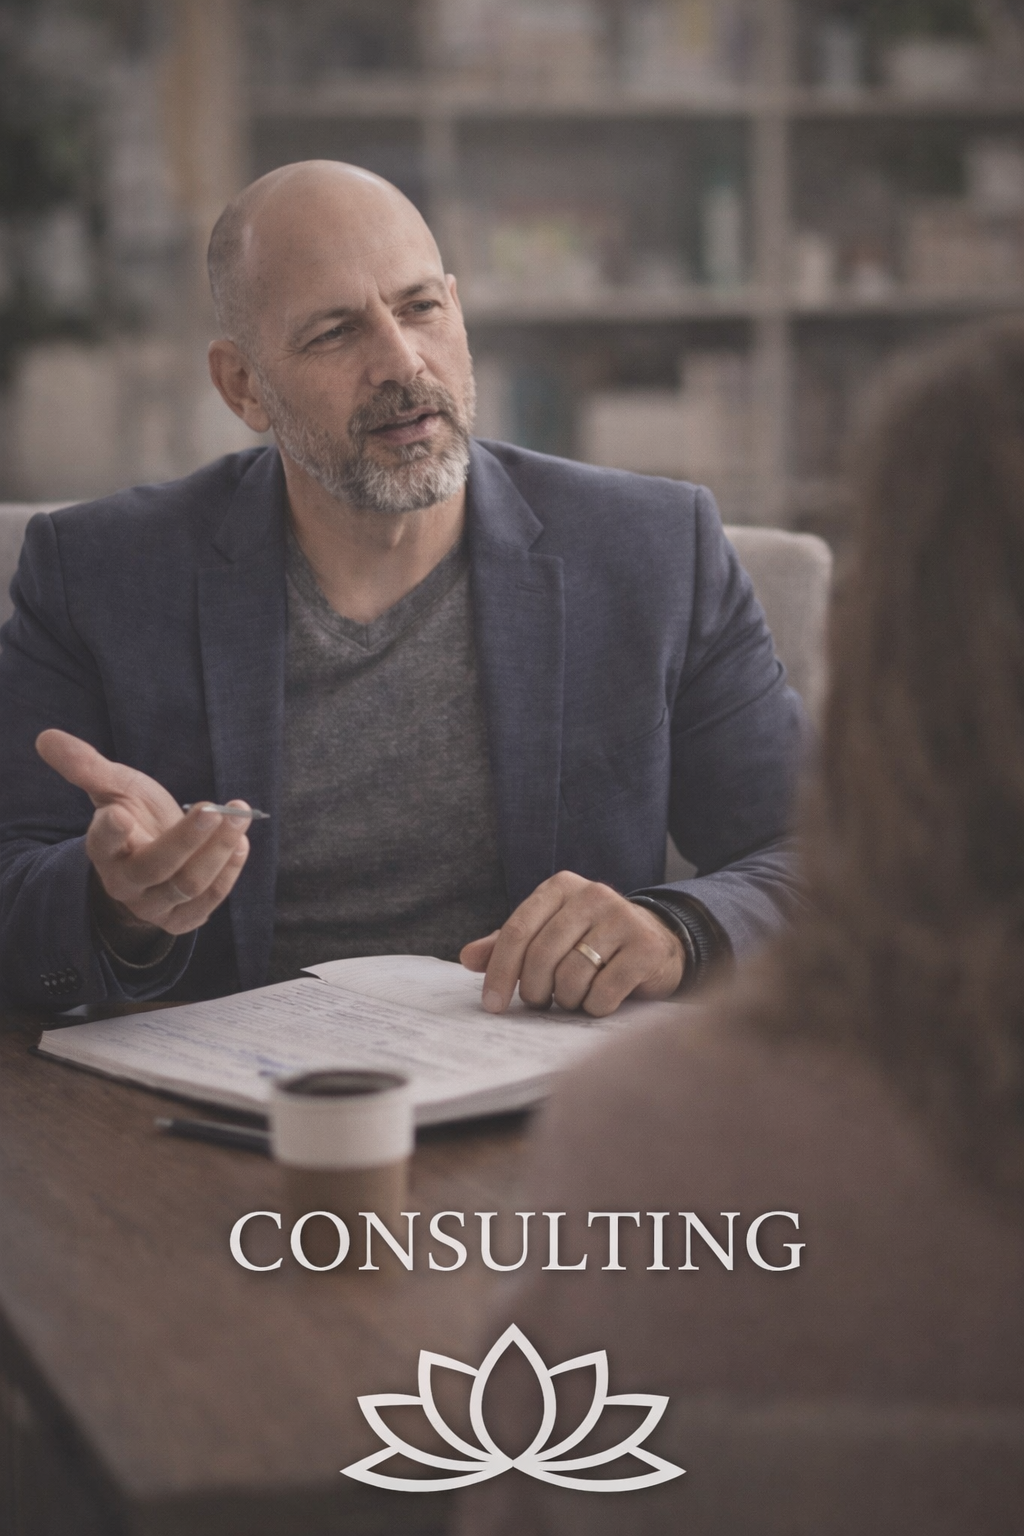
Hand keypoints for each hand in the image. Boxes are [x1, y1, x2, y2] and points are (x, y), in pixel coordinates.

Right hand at [35, 729, 251, 937]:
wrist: (155, 857)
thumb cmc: (136, 816)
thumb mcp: (114, 787)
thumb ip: (87, 766)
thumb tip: (47, 737)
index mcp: (104, 850)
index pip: (102, 844)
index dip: (110, 831)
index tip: (120, 813)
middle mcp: (125, 883)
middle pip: (157, 866)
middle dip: (187, 838)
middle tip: (215, 808)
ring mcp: (155, 905)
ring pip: (189, 884)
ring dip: (219, 850)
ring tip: (239, 816)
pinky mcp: (183, 919)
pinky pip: (210, 901)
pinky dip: (230, 871)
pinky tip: (241, 843)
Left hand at [460, 871, 684, 1018]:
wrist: (657, 943)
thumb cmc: (591, 942)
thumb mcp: (548, 935)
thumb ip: (508, 945)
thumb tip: (468, 958)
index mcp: (561, 887)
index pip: (517, 930)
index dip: (500, 971)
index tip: (491, 1004)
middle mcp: (593, 895)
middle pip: (542, 955)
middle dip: (534, 990)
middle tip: (539, 1003)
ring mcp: (623, 919)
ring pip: (572, 977)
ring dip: (567, 1000)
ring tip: (574, 997)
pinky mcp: (646, 948)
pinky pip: (604, 993)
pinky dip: (595, 1007)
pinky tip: (600, 1001)